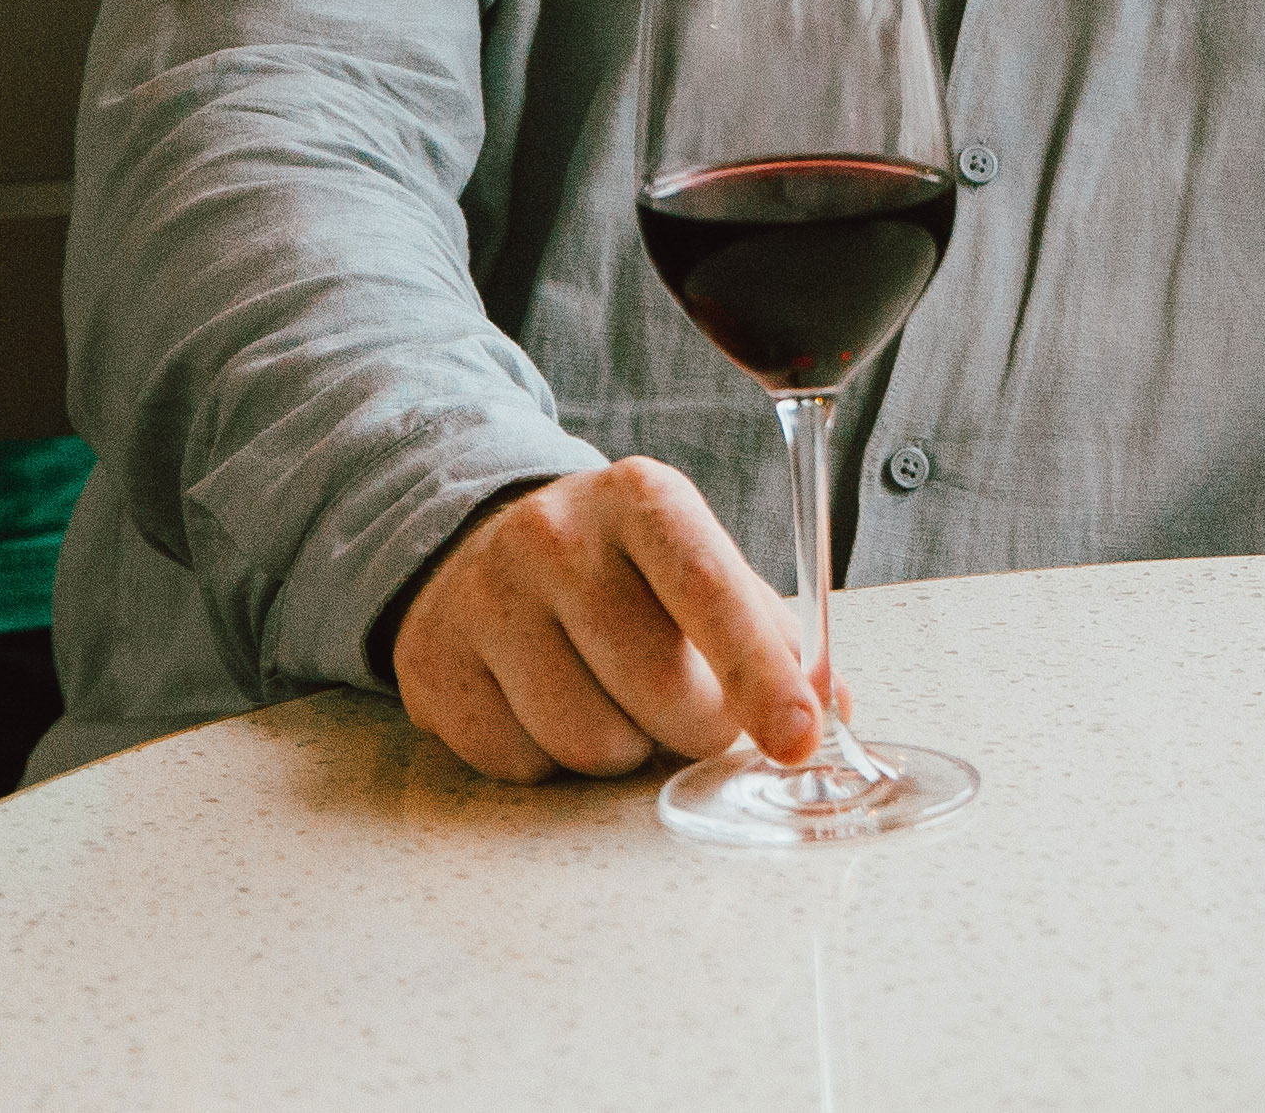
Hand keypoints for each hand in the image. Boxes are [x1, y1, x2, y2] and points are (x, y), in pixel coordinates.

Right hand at [391, 462, 827, 784]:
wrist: (475, 551)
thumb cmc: (616, 575)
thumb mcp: (695, 569)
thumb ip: (770, 634)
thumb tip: (832, 705)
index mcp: (642, 499)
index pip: (711, 590)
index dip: (762, 674)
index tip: (800, 737)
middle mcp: (555, 534)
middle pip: (659, 689)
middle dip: (693, 728)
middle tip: (687, 713)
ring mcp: (485, 598)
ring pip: (590, 742)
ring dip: (621, 749)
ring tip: (607, 698)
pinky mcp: (433, 664)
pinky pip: (522, 766)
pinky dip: (549, 763)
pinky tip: (542, 706)